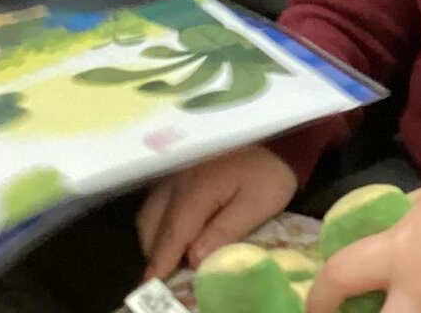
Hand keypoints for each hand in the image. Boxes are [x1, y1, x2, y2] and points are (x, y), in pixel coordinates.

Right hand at [136, 145, 298, 280]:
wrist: (271, 137)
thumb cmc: (267, 173)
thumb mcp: (259, 203)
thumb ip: (227, 229)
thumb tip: (195, 257)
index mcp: (197, 189)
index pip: (173, 231)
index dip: (162, 259)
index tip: (153, 282)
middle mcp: (176, 179)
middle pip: (151, 223)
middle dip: (156, 251)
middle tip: (167, 274)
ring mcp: (172, 173)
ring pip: (149, 212)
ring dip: (155, 237)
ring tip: (172, 257)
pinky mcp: (173, 170)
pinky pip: (155, 200)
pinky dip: (159, 221)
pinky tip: (176, 233)